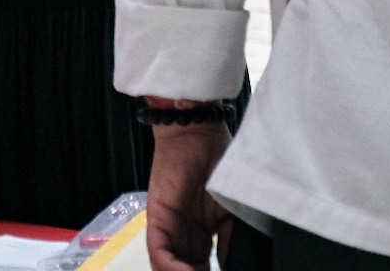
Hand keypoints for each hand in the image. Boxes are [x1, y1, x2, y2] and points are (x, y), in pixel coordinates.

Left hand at [145, 121, 234, 270]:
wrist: (199, 132)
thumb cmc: (219, 163)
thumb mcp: (232, 211)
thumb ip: (230, 241)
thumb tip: (232, 266)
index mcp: (199, 236)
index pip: (200, 269)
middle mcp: (181, 235)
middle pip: (183, 269)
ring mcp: (167, 226)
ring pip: (167, 266)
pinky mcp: (157, 215)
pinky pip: (159, 250)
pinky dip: (171, 268)